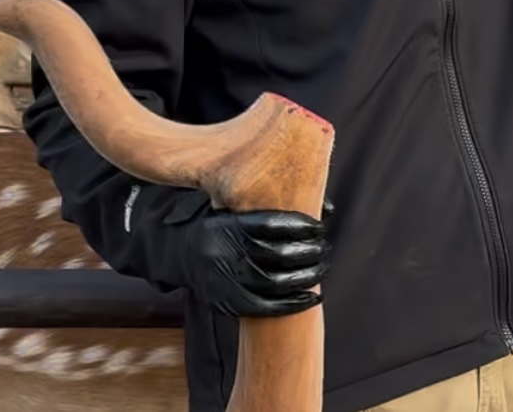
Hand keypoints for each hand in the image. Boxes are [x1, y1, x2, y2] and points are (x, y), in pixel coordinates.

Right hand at [180, 203, 332, 316]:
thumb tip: (329, 209)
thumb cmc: (225, 223)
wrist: (184, 252)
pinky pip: (264, 308)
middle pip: (278, 255)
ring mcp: (225, 280)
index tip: (320, 228)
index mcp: (230, 224)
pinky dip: (292, 304)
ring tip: (322, 269)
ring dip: (306, 278)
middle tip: (325, 249)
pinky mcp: (227, 302)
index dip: (302, 227)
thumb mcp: (241, 205)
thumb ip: (279, 203)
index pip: (273, 225)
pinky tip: (312, 296)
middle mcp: (225, 252)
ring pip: (274, 283)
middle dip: (309, 252)